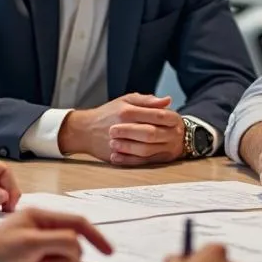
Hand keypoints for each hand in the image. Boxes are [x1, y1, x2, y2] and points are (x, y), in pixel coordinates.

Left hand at [0, 209, 112, 261]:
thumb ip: (59, 240)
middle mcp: (44, 231)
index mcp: (41, 217)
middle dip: (62, 260)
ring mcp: (41, 249)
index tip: (108, 252)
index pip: (78, 223)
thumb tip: (78, 245)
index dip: (95, 237)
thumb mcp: (29, 242)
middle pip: (75, 247)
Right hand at [58, 94, 185, 165]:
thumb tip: (168, 100)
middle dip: (166, 134)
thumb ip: (147, 100)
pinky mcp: (116, 156)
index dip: (170, 118)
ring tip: (165, 142)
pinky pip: (137, 160)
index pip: (157, 115)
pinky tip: (155, 152)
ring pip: (147, 148)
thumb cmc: (108, 113)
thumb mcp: (126, 100)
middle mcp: (124, 126)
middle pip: (153, 132)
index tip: (176, 120)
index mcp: (128, 111)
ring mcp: (119, 143)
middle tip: (175, 134)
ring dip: (159, 146)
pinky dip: (148, 157)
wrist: (85, 130)